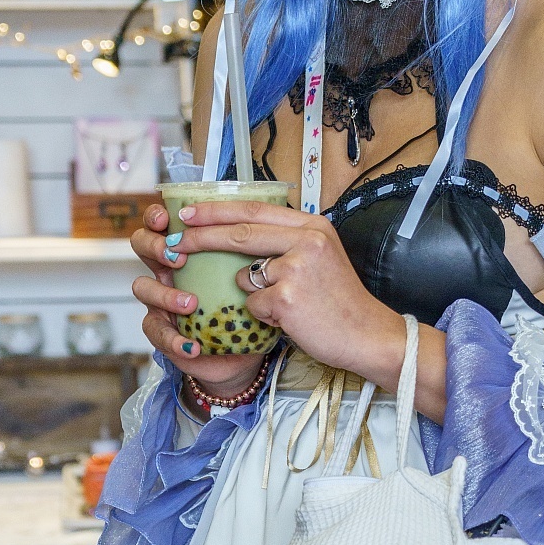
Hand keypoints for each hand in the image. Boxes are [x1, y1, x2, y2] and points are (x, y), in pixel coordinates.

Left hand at [133, 199, 404, 387]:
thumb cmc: (341, 302)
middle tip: (176, 241)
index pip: (254, 209)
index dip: (216, 210)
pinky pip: (253, 305)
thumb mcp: (322, 257)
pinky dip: (264, 316)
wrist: (368, 335)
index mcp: (313, 226)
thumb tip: (240, 233)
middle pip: (240, 233)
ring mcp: (296, 269)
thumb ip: (288, 241)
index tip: (188, 212)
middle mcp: (306, 241)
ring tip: (288, 304)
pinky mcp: (286, 298)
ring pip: (244, 276)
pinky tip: (291, 319)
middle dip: (201, 237)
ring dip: (254, 293)